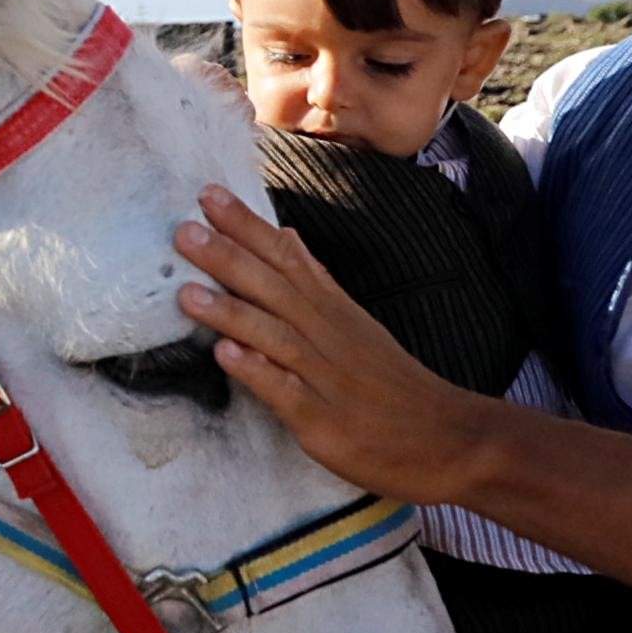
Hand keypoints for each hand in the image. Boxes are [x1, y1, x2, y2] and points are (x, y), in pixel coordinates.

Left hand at [174, 187, 499, 504]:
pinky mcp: (323, 421)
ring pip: (275, 337)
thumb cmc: (391, 382)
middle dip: (229, 258)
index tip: (208, 195)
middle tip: (183, 230)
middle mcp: (328, 336)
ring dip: (231, 313)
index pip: (287, 257)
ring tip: (187, 293)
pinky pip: (286, 394)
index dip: (247, 227)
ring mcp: (325, 379)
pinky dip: (258, 372)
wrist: (448, 437)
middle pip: (275, 289)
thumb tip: (287, 236)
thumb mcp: (356, 322)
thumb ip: (317, 282)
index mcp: (334, 311)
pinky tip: (226, 356)